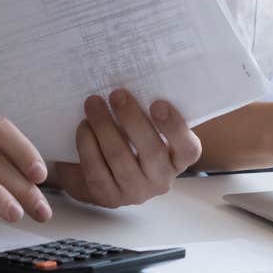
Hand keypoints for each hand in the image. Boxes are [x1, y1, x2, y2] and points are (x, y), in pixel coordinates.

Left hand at [51, 89, 202, 207]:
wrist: (104, 172)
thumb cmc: (131, 138)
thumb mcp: (146, 126)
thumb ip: (148, 110)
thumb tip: (134, 76)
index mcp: (178, 159)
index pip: (188, 148)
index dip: (175, 127)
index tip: (158, 103)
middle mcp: (161, 179)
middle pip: (151, 151)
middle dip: (131, 119)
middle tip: (116, 94)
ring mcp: (135, 192)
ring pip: (120, 158)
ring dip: (104, 127)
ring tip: (93, 103)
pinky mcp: (108, 197)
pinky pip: (97, 170)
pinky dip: (88, 145)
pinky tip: (84, 126)